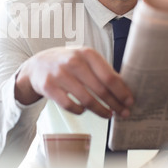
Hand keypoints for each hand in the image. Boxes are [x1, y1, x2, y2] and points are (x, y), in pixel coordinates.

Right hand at [15, 46, 133, 118]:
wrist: (37, 65)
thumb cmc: (67, 63)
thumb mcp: (84, 58)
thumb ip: (102, 70)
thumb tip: (124, 88)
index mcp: (86, 53)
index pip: (109, 76)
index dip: (122, 92)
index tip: (130, 101)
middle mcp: (73, 62)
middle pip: (100, 89)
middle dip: (115, 104)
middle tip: (124, 113)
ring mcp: (59, 75)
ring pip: (86, 100)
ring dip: (101, 111)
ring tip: (108, 115)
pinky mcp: (48, 87)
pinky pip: (70, 105)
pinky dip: (80, 110)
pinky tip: (84, 110)